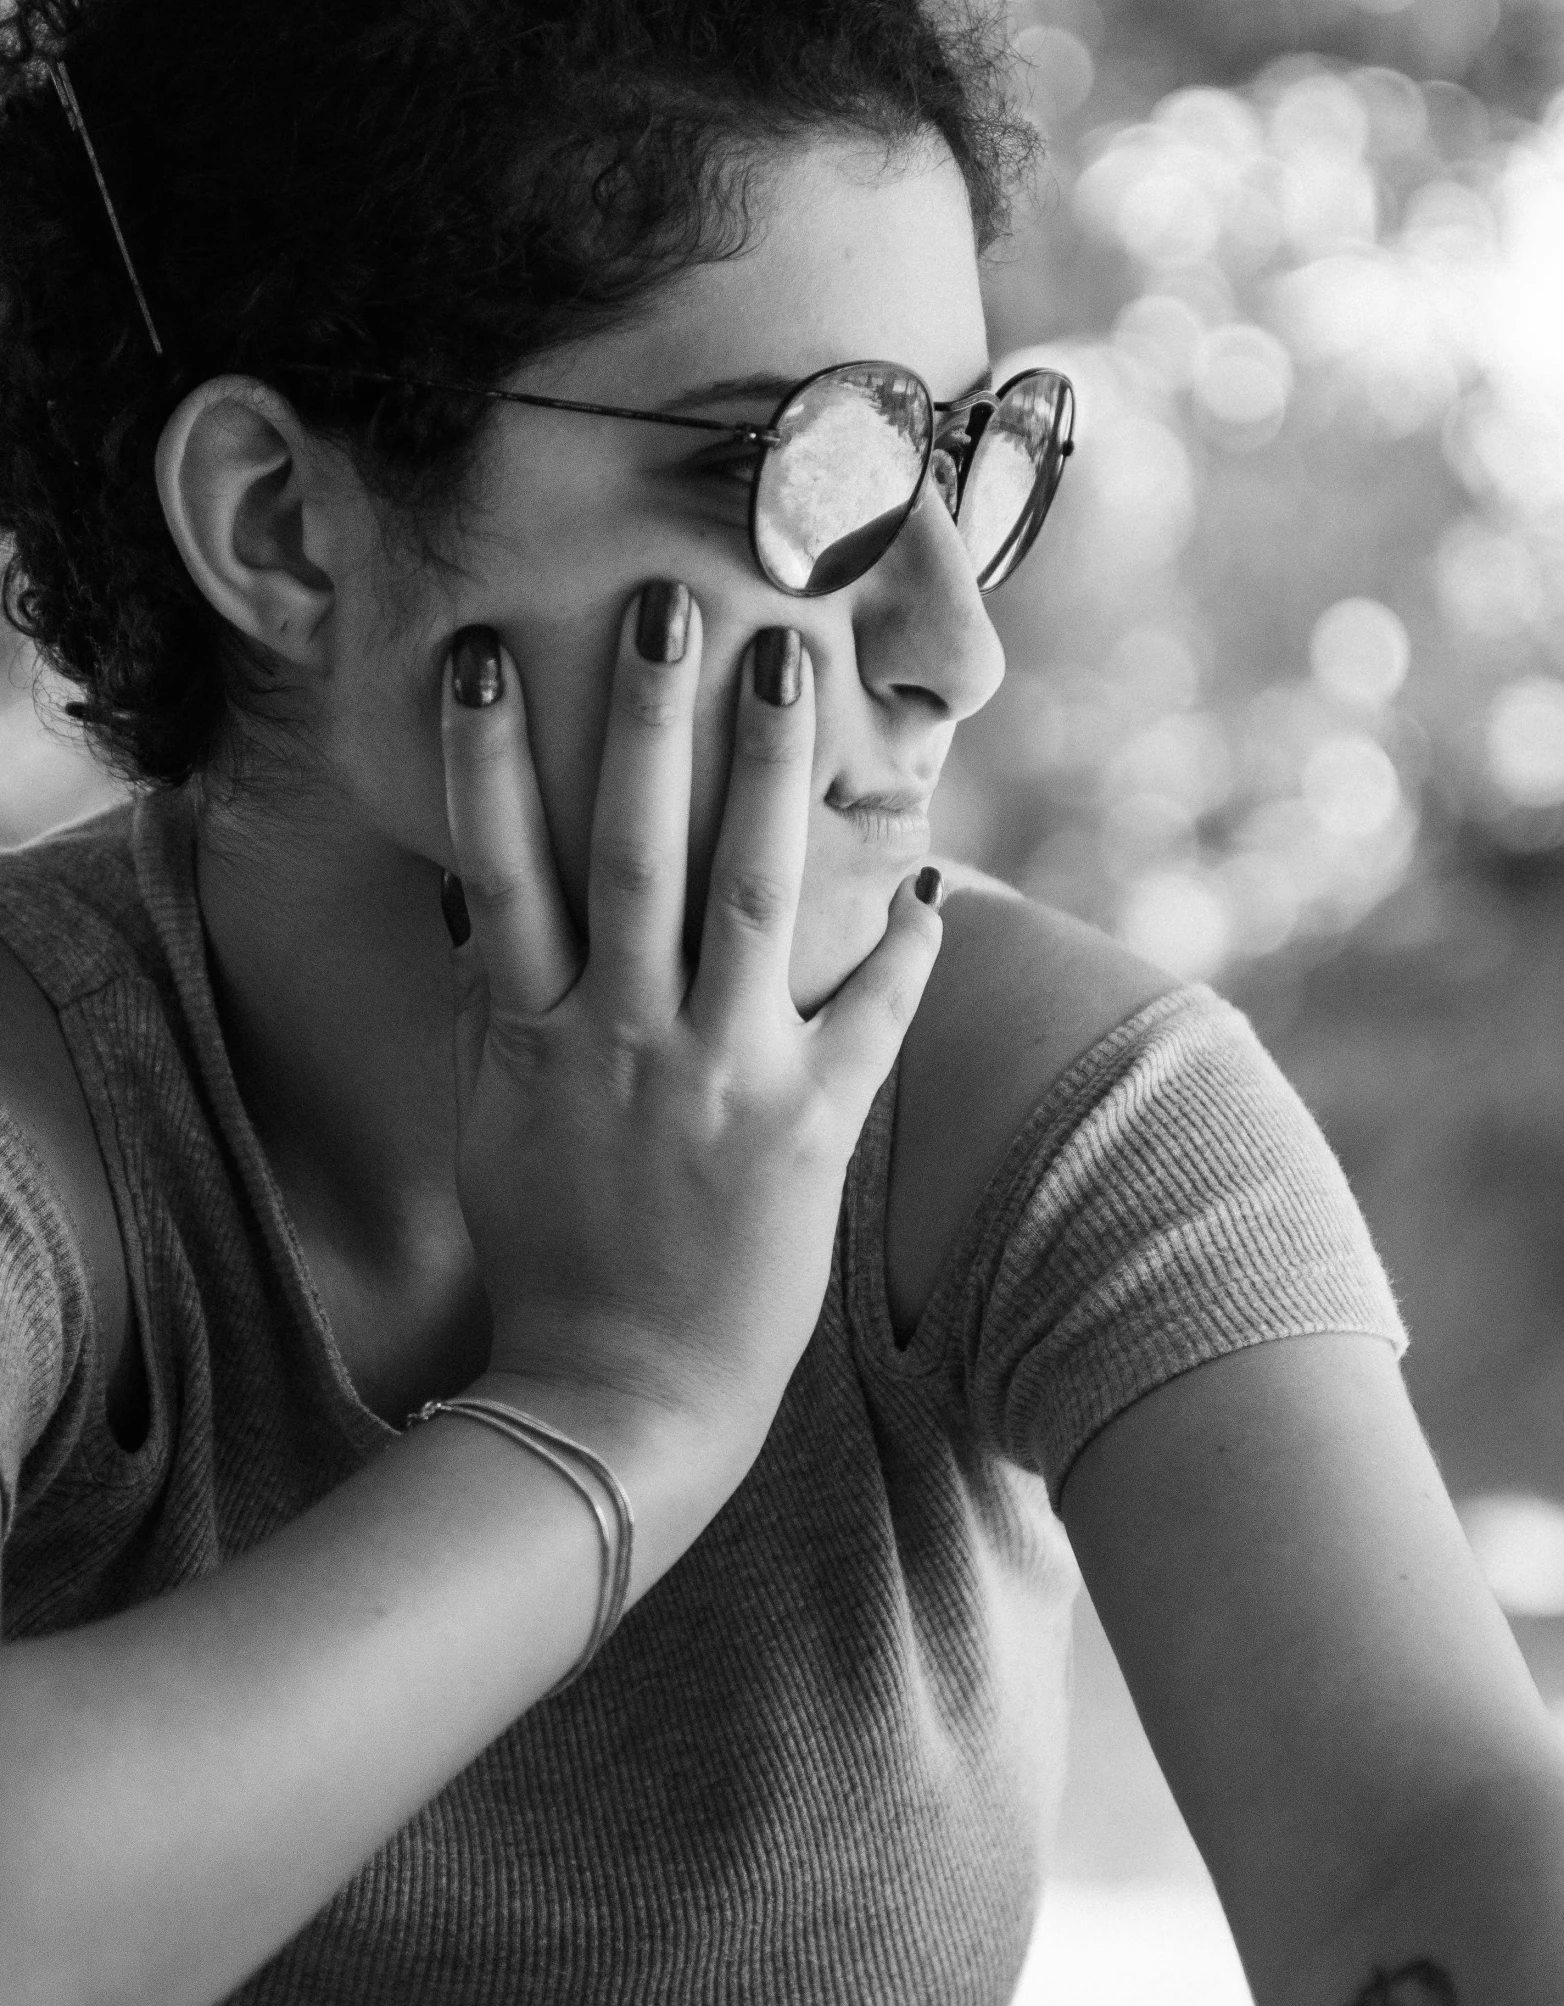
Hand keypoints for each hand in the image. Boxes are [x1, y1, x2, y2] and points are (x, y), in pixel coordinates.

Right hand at [439, 585, 943, 1464]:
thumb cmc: (548, 1258)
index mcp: (535, 1036)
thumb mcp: (488, 1129)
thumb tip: (476, 906)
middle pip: (636, 854)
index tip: (494, 655)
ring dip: (769, 779)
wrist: (620, 1400)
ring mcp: (721, 1082)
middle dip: (653, 725)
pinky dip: (900, 948)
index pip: (505, 870)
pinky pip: (866, 1020)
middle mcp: (625, 1041)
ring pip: (749, 902)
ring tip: (788, 670)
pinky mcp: (807, 1132)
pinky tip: (931, 875)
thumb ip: (484, 1013)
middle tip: (674, 605)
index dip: (493, 760)